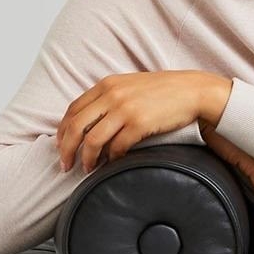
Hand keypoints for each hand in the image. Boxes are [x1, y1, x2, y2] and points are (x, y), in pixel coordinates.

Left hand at [57, 70, 205, 171]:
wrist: (193, 90)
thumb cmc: (163, 91)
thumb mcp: (130, 86)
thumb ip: (109, 98)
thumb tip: (90, 122)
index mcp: (107, 85)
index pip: (73, 110)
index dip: (62, 131)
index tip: (61, 146)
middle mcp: (112, 95)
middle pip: (75, 127)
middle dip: (66, 150)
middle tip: (66, 165)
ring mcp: (125, 109)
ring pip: (93, 140)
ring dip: (87, 158)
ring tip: (88, 169)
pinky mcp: (140, 123)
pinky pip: (118, 147)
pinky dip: (112, 158)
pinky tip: (114, 162)